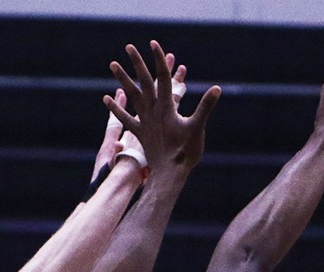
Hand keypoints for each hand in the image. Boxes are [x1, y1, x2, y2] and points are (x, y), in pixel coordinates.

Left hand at [106, 42, 218, 173]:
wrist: (169, 174)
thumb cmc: (185, 153)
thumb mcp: (197, 128)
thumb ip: (205, 107)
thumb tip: (216, 88)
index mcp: (167, 107)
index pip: (163, 78)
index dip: (159, 60)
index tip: (154, 44)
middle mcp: (153, 111)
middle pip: (144, 82)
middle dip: (137, 63)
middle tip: (129, 47)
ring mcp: (144, 121)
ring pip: (131, 95)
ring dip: (122, 79)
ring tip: (112, 64)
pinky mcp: (139, 132)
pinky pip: (124, 118)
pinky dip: (116, 108)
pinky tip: (106, 98)